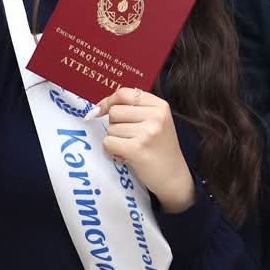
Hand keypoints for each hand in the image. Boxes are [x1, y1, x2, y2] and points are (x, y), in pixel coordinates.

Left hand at [96, 87, 194, 212]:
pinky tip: (125, 154)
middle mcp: (155, 116)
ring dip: (116, 139)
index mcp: (160, 106)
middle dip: (115, 125)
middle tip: (130, 137)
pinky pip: (108, 142)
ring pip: (111, 128)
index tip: (101, 111)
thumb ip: (134, 110)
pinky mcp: (137, 149)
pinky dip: (112, 150)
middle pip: (115, 111)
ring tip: (132, 146)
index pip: (124, 93)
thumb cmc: (160, 148)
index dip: (109, 101)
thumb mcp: (156, 121)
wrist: (174, 176)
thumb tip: (95, 110)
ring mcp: (147, 132)